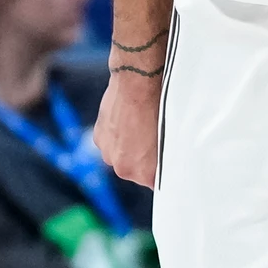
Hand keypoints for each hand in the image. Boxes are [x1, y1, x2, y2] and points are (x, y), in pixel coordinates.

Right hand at [96, 70, 163, 188]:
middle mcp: (123, 169)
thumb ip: (163, 159)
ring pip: (121, 156)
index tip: (164, 160)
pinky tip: (128, 120)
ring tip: (139, 125)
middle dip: (143, 158)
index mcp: (144, 174)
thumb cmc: (159, 108)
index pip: (154, 183)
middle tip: (153, 138)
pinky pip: (110, 143)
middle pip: (135, 171)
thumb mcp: (169, 139)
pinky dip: (117, 135)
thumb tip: (166, 164)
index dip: (160, 170)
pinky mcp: (98, 138)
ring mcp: (108, 154)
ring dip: (128, 146)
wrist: (138, 84)